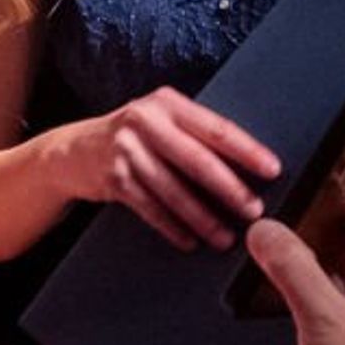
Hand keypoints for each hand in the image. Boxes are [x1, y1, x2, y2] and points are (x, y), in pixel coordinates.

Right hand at [48, 88, 282, 248]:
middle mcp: (145, 121)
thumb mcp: (160, 123)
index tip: (272, 170)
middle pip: (196, 160)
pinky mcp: (112, 178)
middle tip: (253, 211)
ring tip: (225, 238)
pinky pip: (150, 208)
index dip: (247, 150)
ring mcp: (125, 149)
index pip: (216, 128)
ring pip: (173, 190)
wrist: (71, 151)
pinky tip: (190, 241)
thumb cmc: (133, 139)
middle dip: (229, 189)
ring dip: (202, 218)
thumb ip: (194, 136)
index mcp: (167, 103)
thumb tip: (248, 169)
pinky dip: (172, 227)